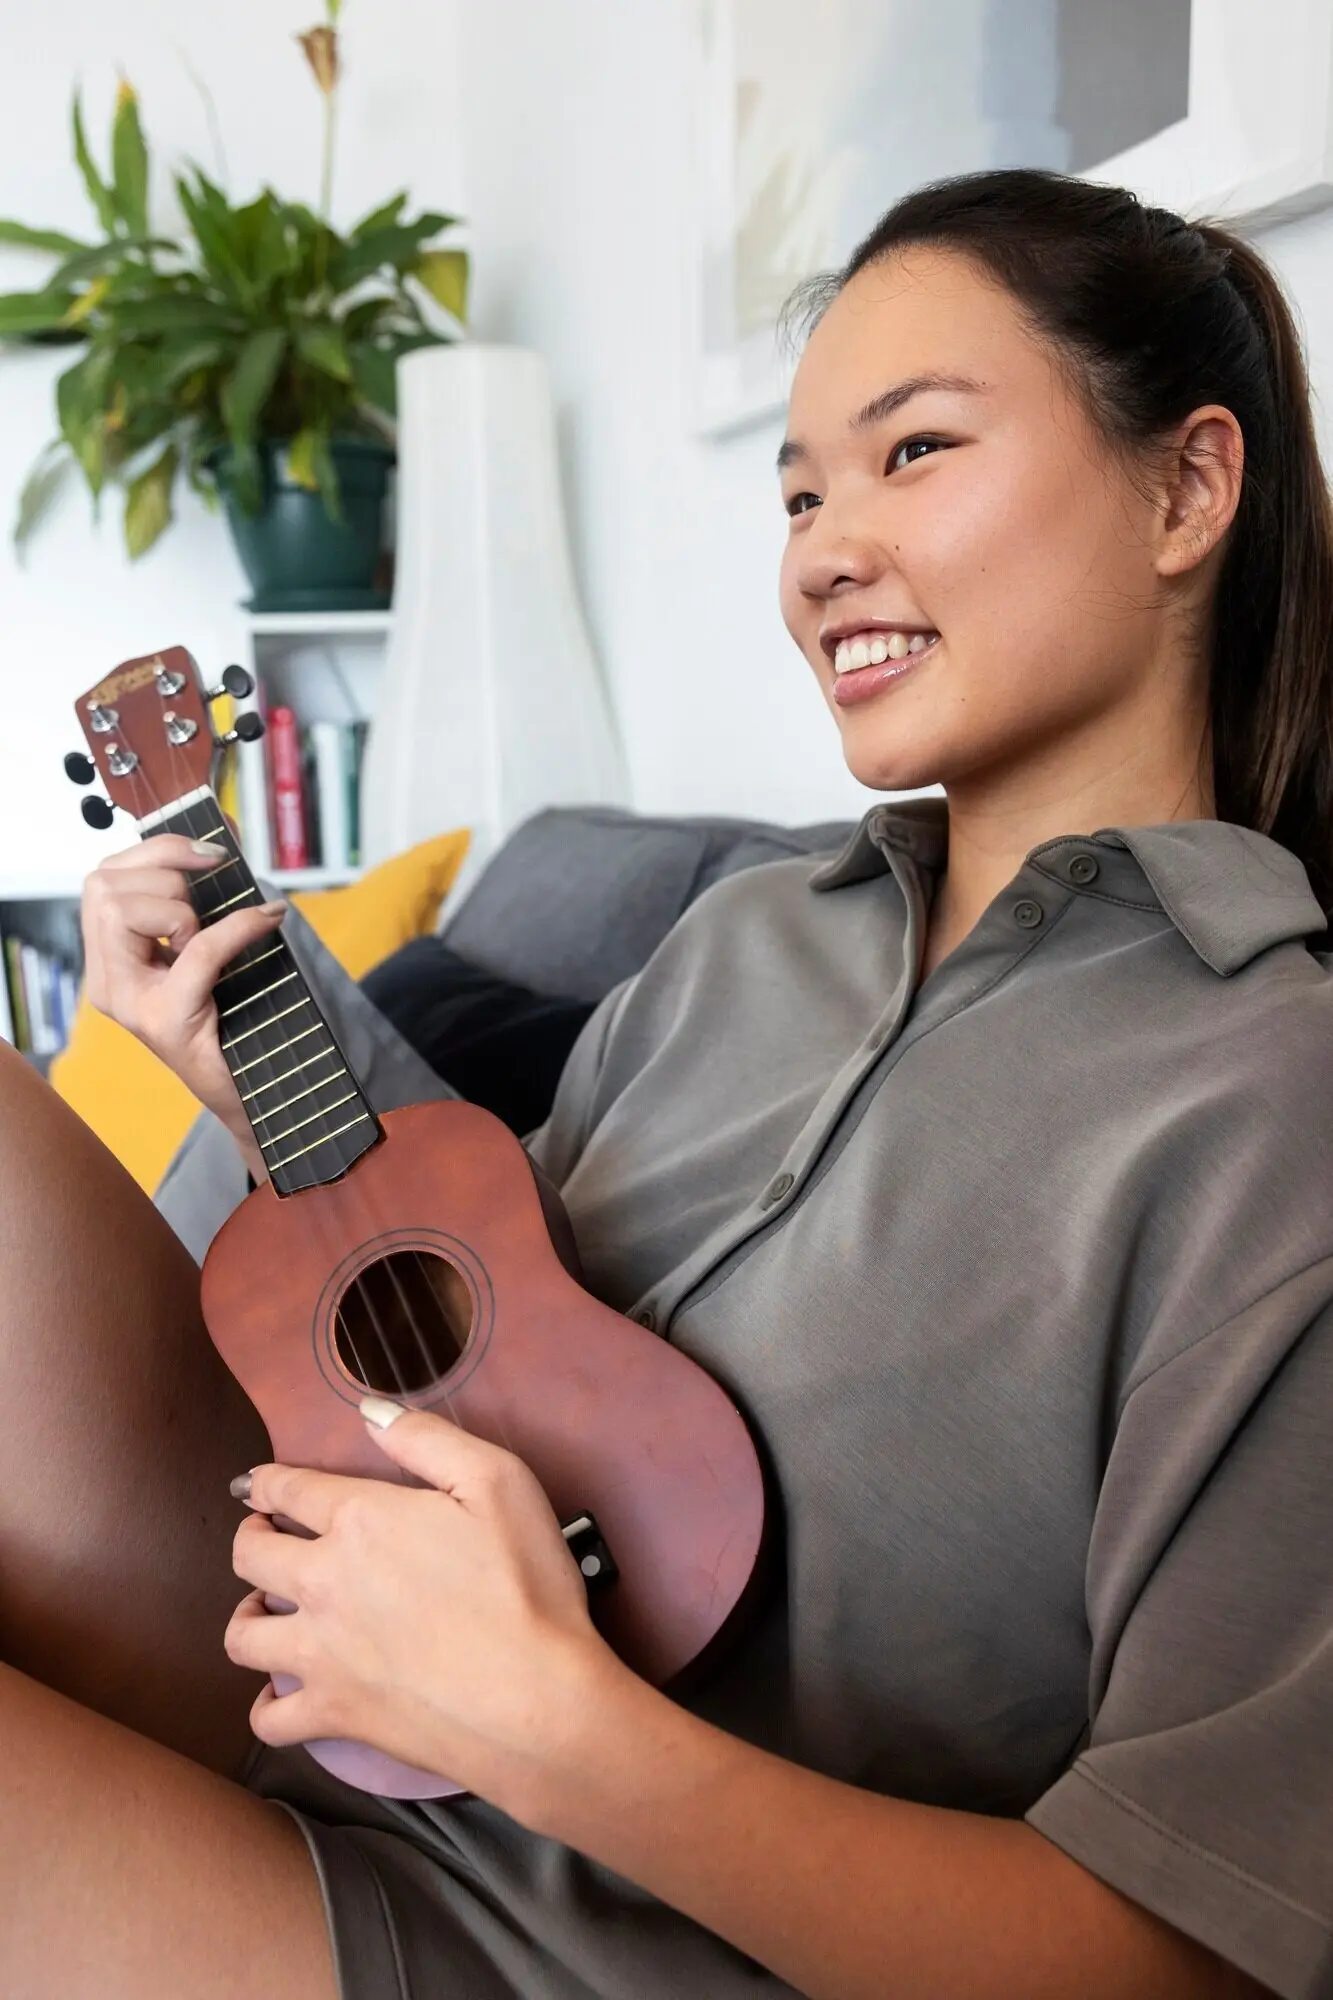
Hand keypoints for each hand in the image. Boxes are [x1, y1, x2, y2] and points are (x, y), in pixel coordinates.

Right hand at [82, 834, 284, 1161]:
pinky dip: (237, 928)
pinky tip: (268, 921)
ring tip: (217, 938)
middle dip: (167, 876)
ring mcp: (131, 1003)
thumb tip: (218, 846)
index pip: (102, 878)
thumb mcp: (203, 954)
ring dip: (185, 909)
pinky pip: (196, 950)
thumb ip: (195, 907)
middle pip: (104, 886)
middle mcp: (106, 981)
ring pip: (126, 910)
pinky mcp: (168, 1021)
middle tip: (208, 908)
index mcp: (108, 960)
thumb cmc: (231, 1021)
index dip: (157, 851)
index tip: (210, 853)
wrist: (249, 1096)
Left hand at [225, 1403, 621, 1817]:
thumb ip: (427, 1439)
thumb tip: (368, 1412)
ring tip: (263, 1608)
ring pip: (242, 1634)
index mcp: (361, 1519)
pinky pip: (269, 1717)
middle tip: (265, 1534)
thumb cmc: (525, 1585)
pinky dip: (268, 1705)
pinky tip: (282, 1693)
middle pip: (250, 1555)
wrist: (534, 1700)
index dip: (267, 1482)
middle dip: (250, 1535)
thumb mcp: (497, 1482)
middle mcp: (323, 1582)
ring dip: (245, 1614)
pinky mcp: (333, 1714)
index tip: (257, 1484)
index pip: (288, 1489)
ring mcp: (321, 1654)